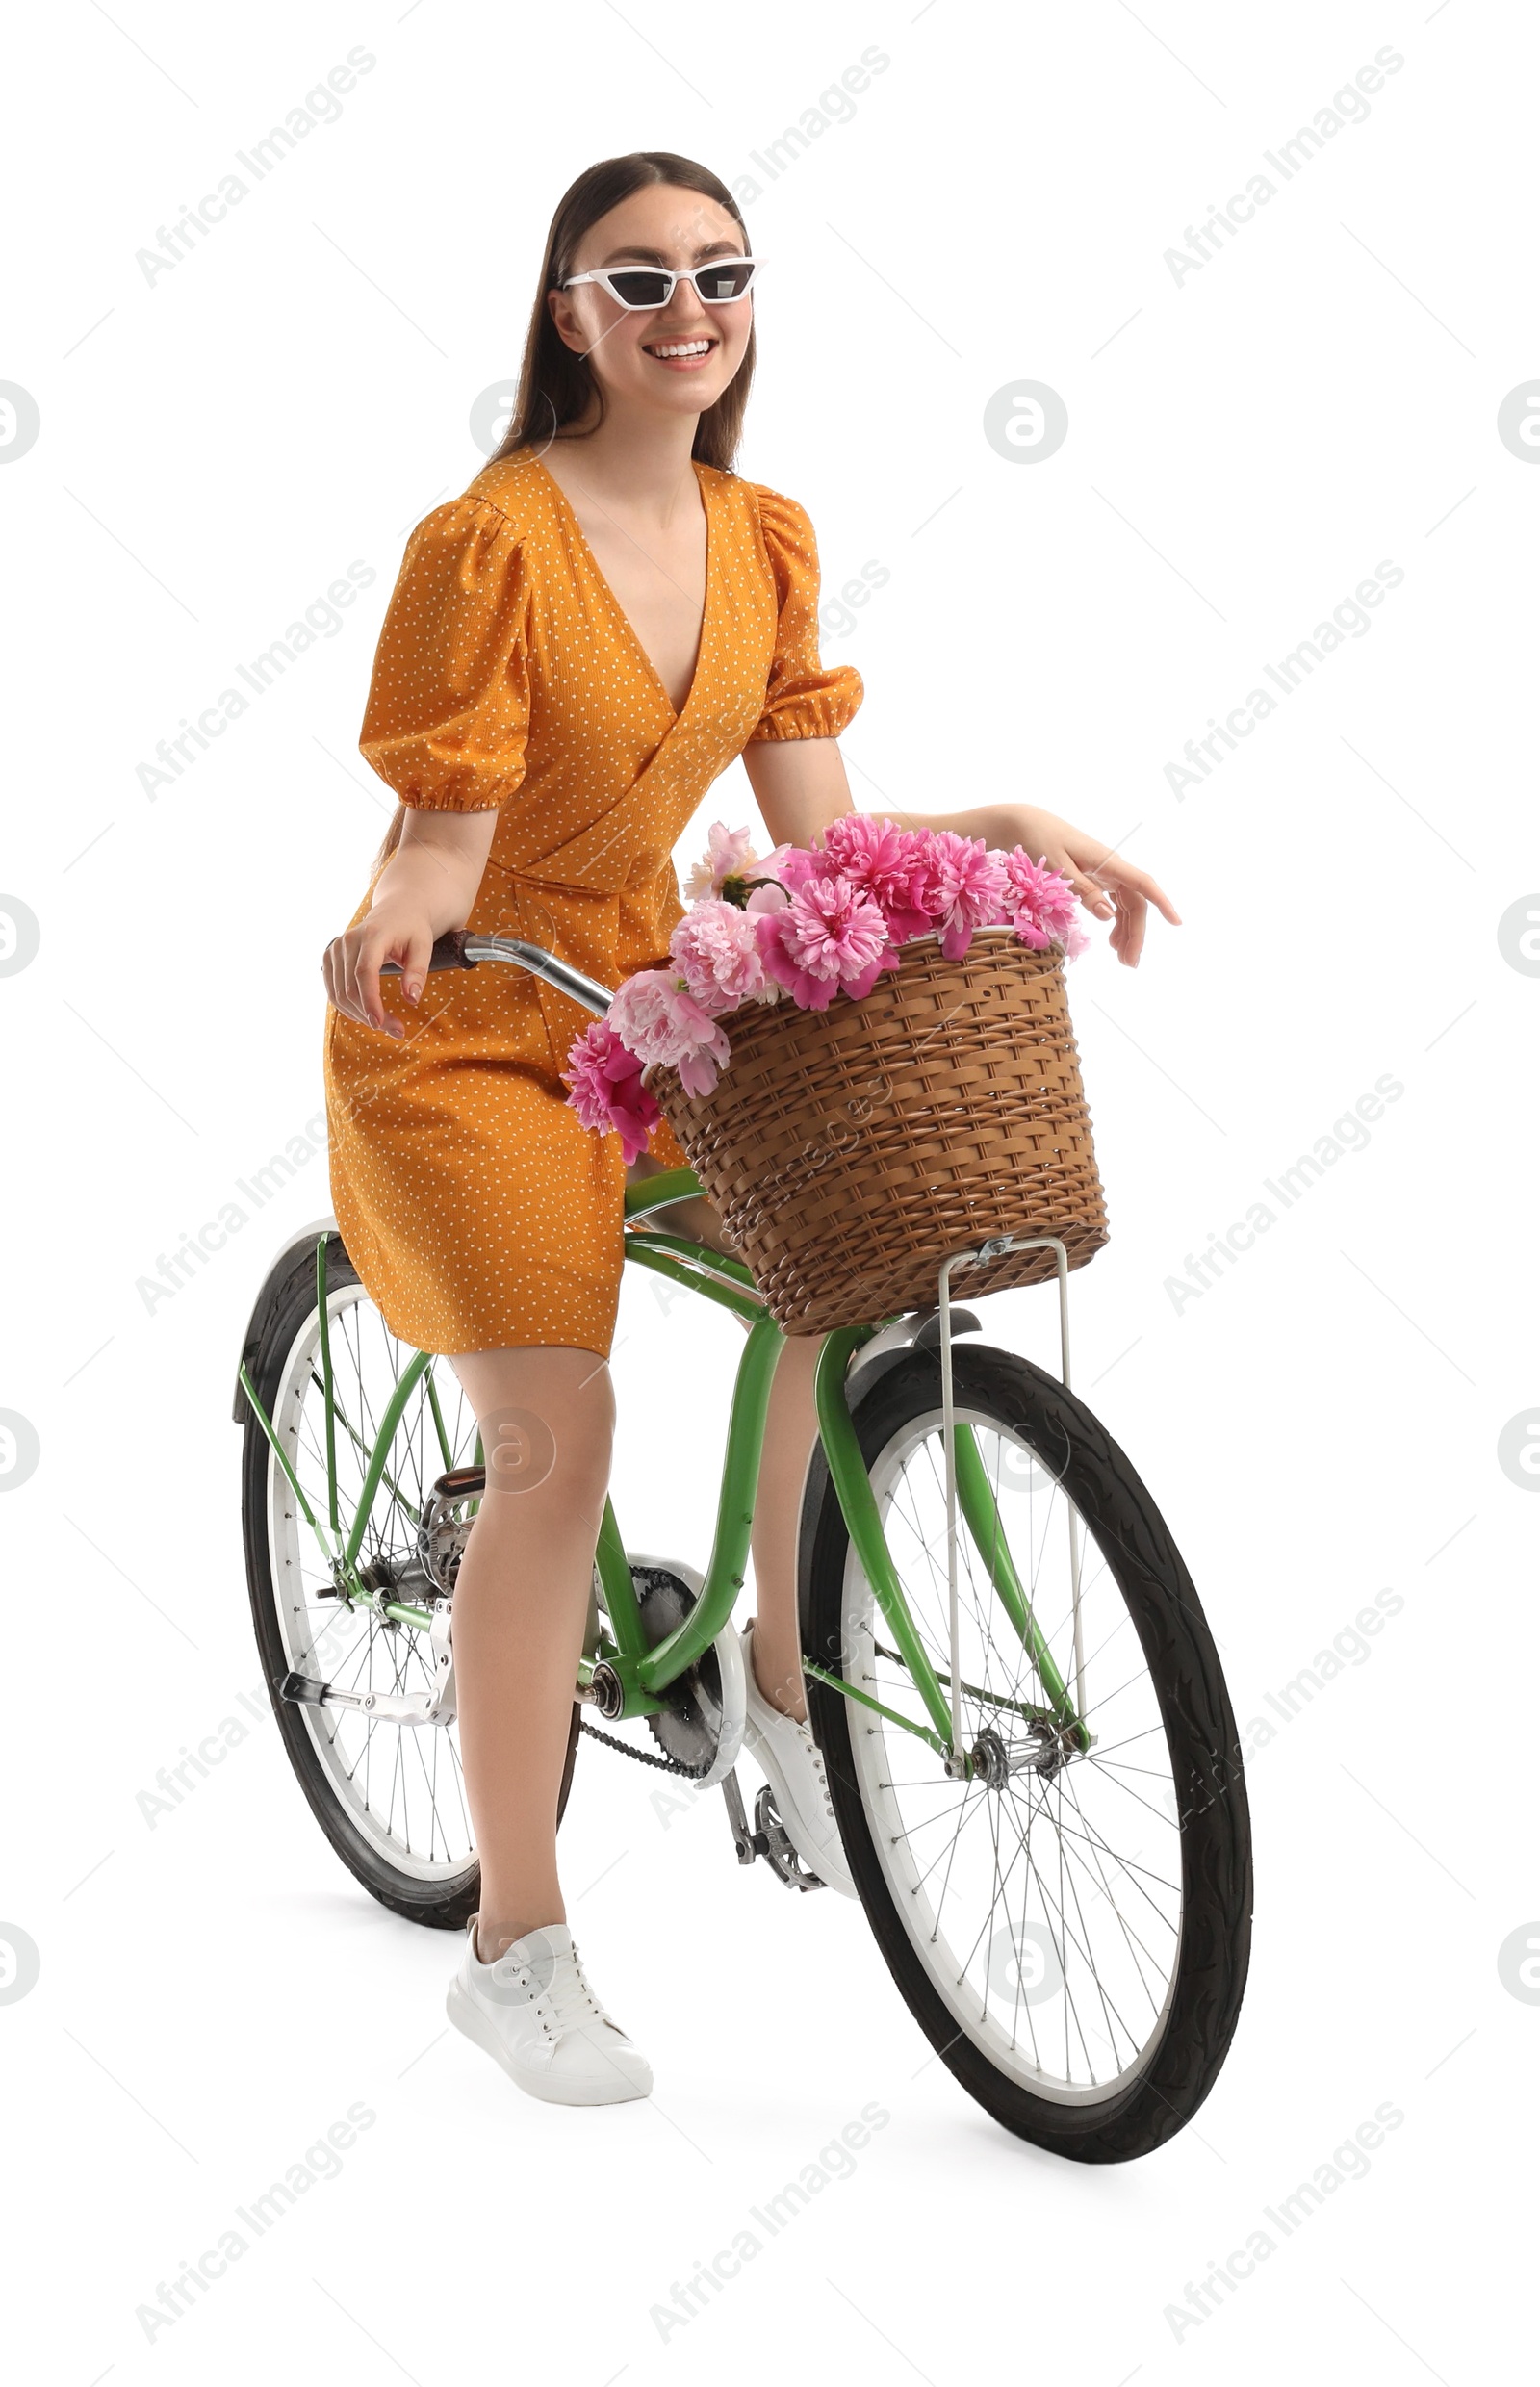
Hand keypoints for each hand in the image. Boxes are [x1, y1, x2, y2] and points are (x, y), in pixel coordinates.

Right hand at [323, 901, 435, 1036]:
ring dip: (359, 1016)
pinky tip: (367, 1014)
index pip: (364, 973)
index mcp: (372, 936)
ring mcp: (335, 949)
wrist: (396, 910)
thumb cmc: (412, 929)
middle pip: (351, 988)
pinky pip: (333, 991)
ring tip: (385, 1024)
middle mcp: (348, 941)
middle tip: (396, 1030)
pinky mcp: (330, 958)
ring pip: (339, 994)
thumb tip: (411, 998)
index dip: (370, 1001)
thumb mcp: (424, 947)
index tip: (380, 1023)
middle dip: (370, 1015)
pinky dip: (348, 1008)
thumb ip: (418, 972)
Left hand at [997, 804, 1181, 968]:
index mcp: (1107, 862)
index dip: (1162, 903)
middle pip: (1134, 904)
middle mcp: (1111, 868)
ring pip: (1125, 906)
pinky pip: (1113, 903)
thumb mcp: (1057, 869)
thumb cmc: (1039, 842)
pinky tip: (1112, 942)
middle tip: (1130, 964)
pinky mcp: (1096, 878)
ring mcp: (1105, 873)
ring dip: (1127, 933)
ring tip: (1123, 960)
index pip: (1143, 884)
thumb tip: (1108, 916)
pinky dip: (1115, 923)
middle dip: (1136, 934)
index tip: (1176, 922)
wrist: (1027, 824)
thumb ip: (1083, 891)